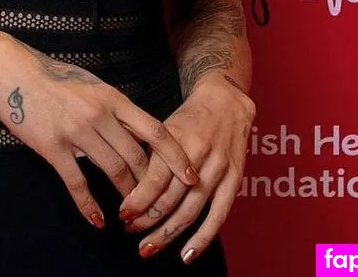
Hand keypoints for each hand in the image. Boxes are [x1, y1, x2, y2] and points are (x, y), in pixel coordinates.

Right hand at [0, 34, 200, 229]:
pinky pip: (77, 182)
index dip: (176, 156)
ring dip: (128, 197)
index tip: (192, 174)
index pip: (154, 130)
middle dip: (152, 184)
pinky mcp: (53, 147)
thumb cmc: (53, 76)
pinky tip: (97, 220)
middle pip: (137, 157)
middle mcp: (98, 114)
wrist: (12, 71)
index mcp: (112, 97)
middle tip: (162, 204)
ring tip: (135, 213)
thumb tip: (136, 128)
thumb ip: (113, 106)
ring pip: (113, 172)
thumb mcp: (91, 84)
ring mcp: (75, 131)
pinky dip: (89, 205)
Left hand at [117, 72, 254, 261]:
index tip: (123, 214)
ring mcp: (218, 168)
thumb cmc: (189, 118)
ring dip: (168, 233)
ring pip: (191, 210)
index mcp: (176, 138)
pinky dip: (203, 237)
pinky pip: (219, 214)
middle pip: (171, 198)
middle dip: (148, 219)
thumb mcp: (163, 127)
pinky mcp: (234, 179)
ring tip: (149, 246)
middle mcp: (197, 154)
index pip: (155, 178)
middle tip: (130, 231)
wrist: (226, 101)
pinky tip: (187, 255)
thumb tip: (126, 184)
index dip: (138, 200)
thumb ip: (148, 154)